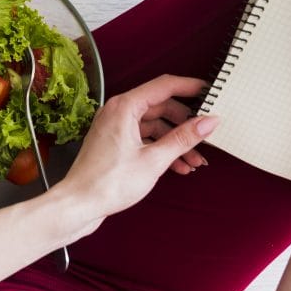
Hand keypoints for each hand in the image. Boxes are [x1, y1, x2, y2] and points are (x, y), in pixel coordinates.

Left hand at [54, 74, 218, 227]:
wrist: (78, 204)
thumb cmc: (108, 183)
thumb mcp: (154, 160)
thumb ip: (183, 138)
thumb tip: (208, 122)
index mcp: (124, 107)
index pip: (164, 86)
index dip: (190, 87)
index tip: (211, 91)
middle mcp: (118, 111)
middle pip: (161, 107)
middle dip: (186, 123)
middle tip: (206, 135)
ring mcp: (116, 127)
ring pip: (155, 126)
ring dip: (176, 141)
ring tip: (196, 160)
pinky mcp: (116, 143)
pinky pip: (145, 138)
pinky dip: (162, 149)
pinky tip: (179, 166)